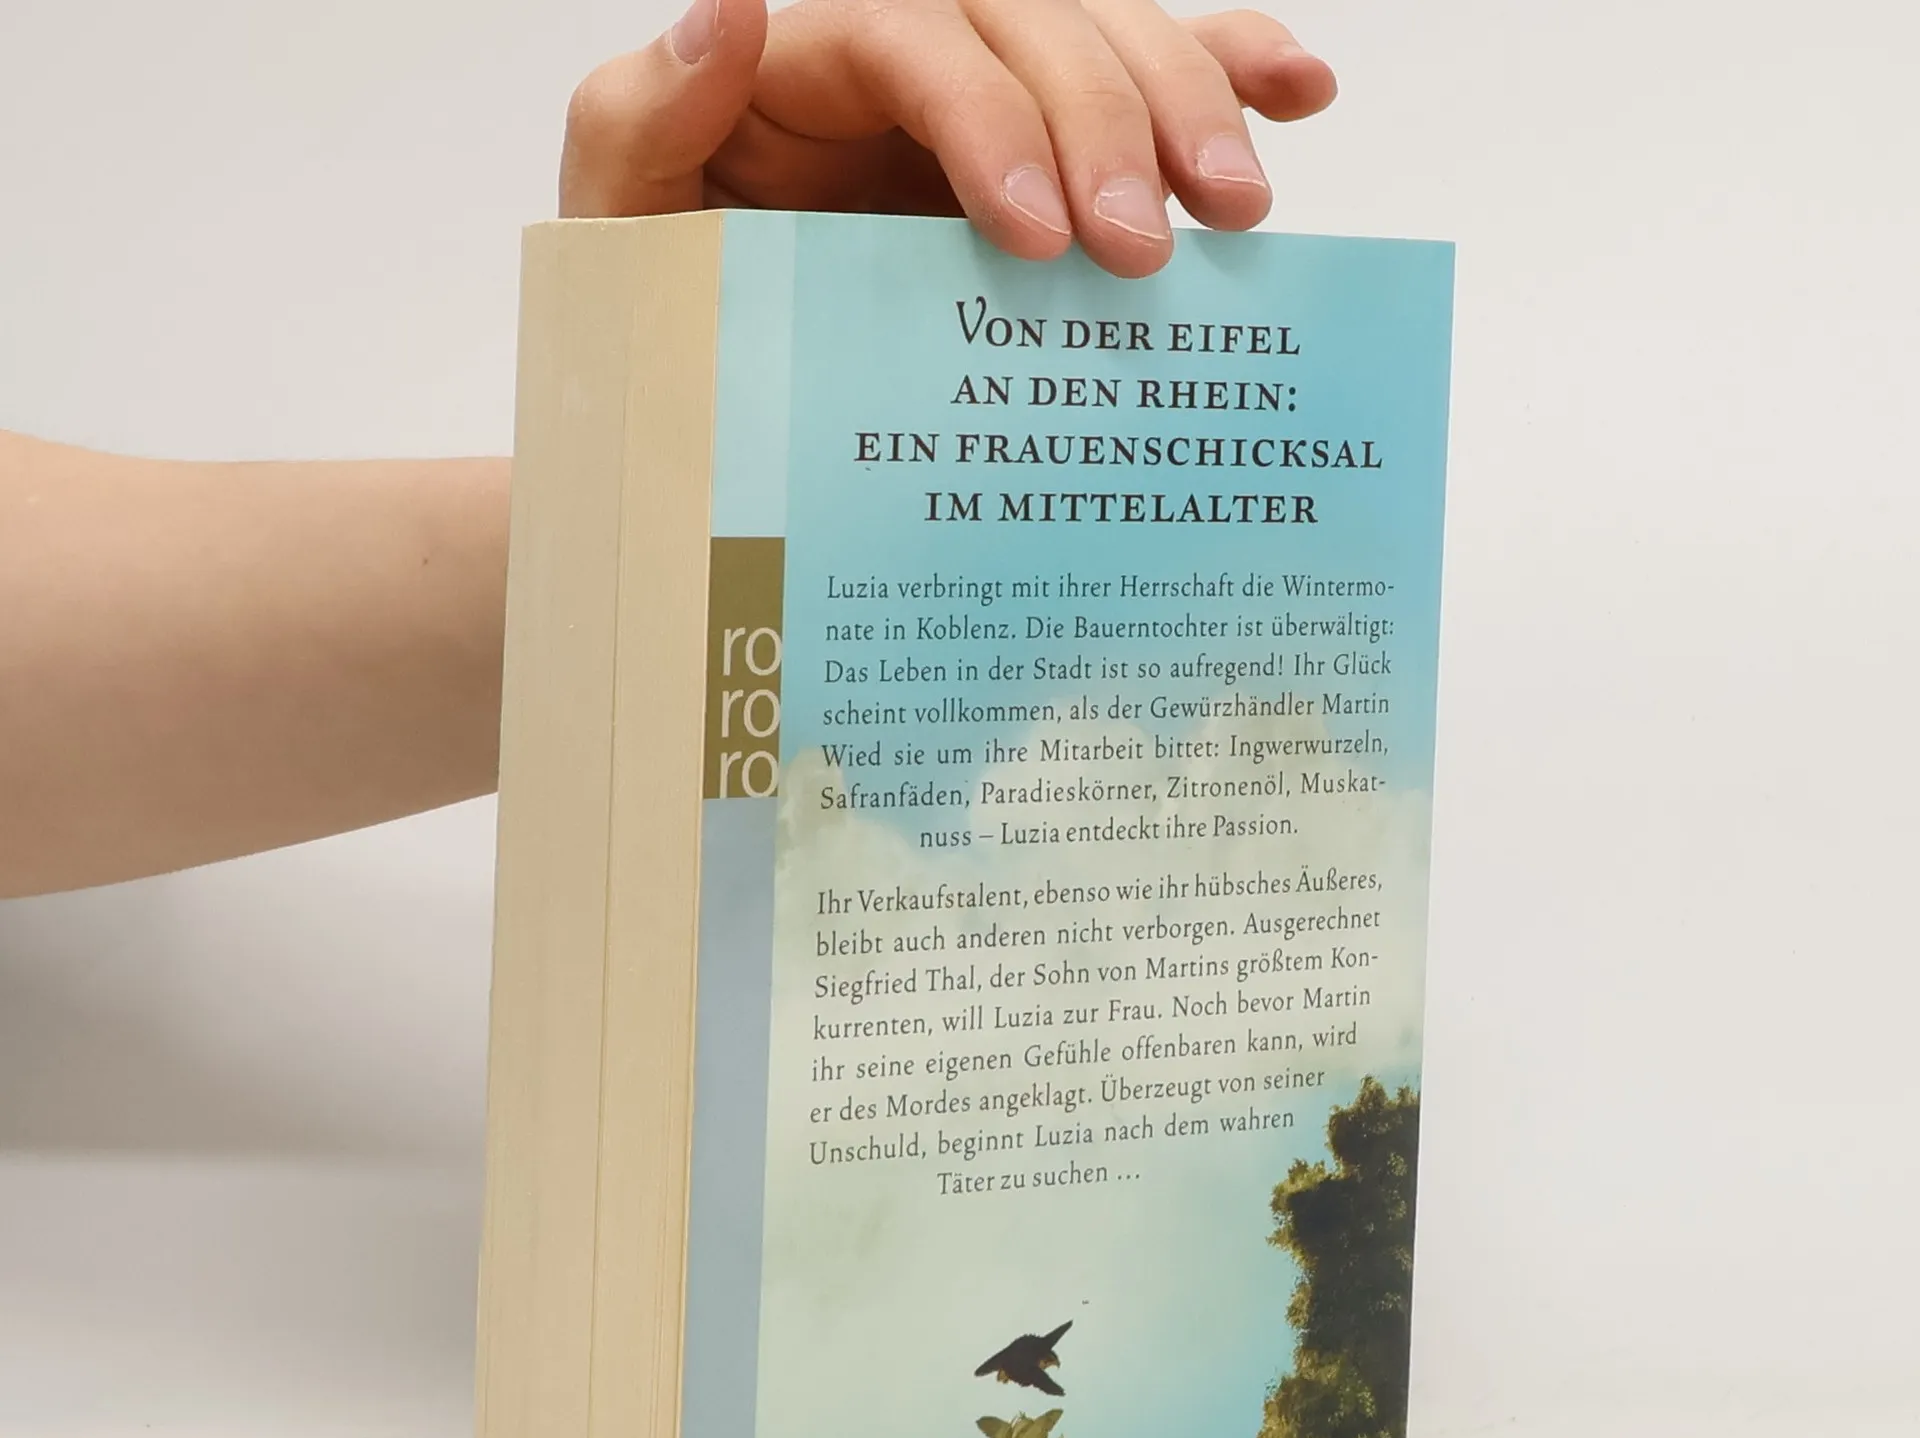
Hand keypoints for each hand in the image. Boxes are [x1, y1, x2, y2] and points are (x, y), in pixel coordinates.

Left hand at [560, 0, 1335, 278]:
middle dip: (1110, 122)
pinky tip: (1300, 94)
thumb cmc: (660, 314)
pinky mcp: (1049, 152)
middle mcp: (911, 60)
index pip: (916, 36)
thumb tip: (732, 3)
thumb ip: (644, 120)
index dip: (990, 117)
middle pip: (1037, 21)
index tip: (1039, 237)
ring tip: (1239, 207)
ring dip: (1192, 104)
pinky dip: (1232, 66)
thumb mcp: (617, 224)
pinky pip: (1147, 74)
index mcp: (805, 65)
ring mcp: (991, 99)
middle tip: (1147, 251)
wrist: (708, 394)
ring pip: (1111, 41)